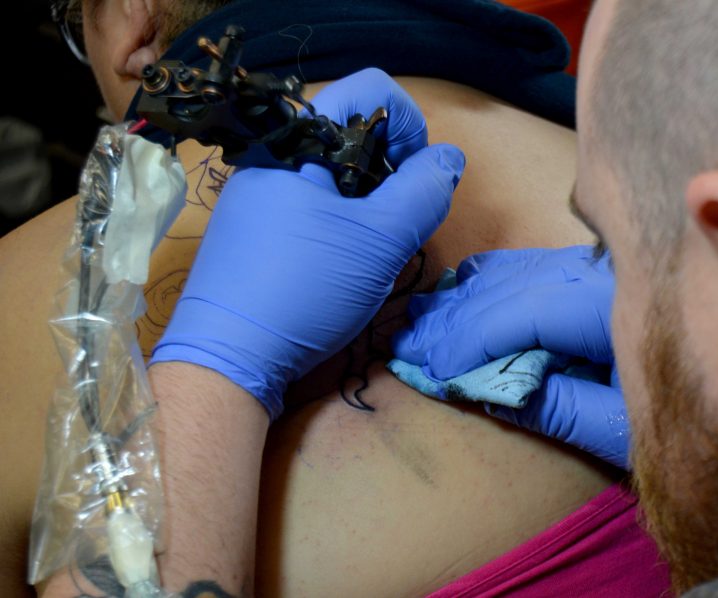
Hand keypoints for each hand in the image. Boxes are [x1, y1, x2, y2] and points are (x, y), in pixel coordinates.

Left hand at [150, 68, 465, 418]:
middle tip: (396, 224)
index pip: (371, 89)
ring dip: (368, 202)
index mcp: (296, 138)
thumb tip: (449, 158)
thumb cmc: (304, 290)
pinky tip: (340, 264)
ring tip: (370, 251)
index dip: (409, 124)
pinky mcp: (254, 223)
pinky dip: (341, 221)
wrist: (228, 357)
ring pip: (336, 170)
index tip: (415, 177)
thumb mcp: (379, 243)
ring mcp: (259, 188)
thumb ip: (423, 193)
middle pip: (354, 130)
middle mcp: (273, 152)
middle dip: (391, 171)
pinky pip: (311, 200)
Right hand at [392, 246, 629, 468]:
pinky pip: (534, 266)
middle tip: (406, 344)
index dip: (472, 338)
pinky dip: (492, 280)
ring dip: (466, 297)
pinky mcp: (598, 270)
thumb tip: (486, 388)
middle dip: (457, 319)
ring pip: (519, 269)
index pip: (526, 313)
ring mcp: (601, 266)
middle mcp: (605, 275)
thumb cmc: (688, 414)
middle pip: (514, 286)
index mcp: (615, 310)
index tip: (431, 364)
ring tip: (421, 320)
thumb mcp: (620, 426)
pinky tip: (460, 285)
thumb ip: (555, 405)